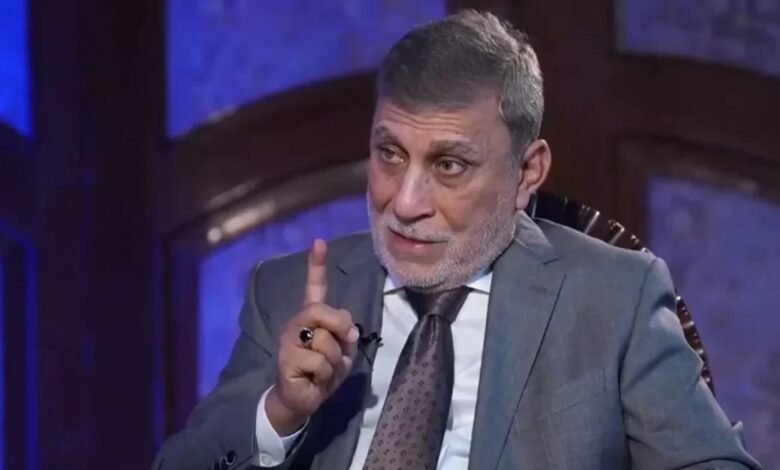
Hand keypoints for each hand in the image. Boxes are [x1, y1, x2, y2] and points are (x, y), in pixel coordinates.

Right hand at [266, 238, 358, 434]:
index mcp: (312, 318)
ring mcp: (289, 340)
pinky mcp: (286, 359)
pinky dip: (325, 375)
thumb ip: (345, 334)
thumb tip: (347, 329)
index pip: (314, 287)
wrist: (303, 399)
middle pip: (321, 311)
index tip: (319, 242)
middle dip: (339, 327)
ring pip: (324, 340)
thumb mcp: (342, 351)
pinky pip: (319, 362)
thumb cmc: (323, 372)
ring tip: (324, 370)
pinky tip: (314, 379)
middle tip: (345, 344)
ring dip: (334, 361)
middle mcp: (297, 323)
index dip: (317, 265)